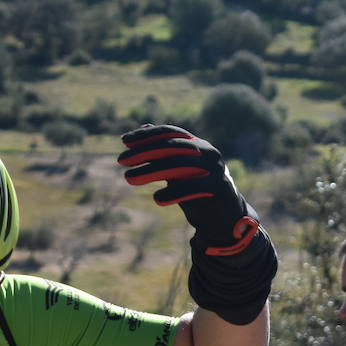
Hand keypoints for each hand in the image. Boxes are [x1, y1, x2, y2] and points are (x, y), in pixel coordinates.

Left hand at [117, 124, 260, 255]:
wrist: (224, 218)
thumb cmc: (197, 191)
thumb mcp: (178, 169)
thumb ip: (163, 151)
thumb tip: (144, 127)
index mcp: (198, 144)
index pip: (170, 133)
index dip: (147, 135)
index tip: (124, 141)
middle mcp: (208, 152)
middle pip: (171, 147)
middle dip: (144, 152)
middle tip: (121, 160)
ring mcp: (215, 169)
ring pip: (179, 166)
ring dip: (151, 171)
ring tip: (129, 178)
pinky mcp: (220, 188)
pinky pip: (193, 188)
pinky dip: (174, 193)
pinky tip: (157, 199)